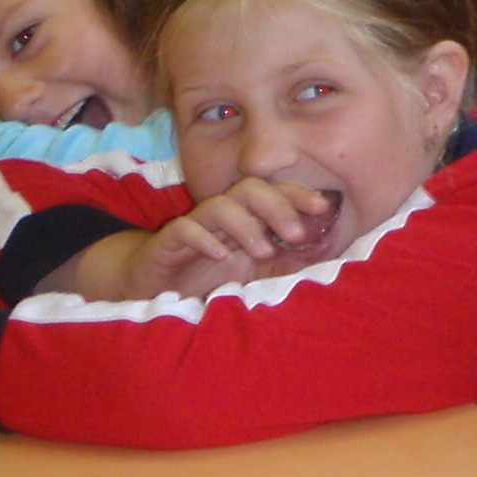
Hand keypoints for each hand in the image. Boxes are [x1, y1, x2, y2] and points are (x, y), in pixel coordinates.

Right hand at [77, 178, 338, 301]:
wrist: (152, 287)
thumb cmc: (208, 276)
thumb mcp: (254, 275)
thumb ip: (284, 266)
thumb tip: (321, 259)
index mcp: (245, 217)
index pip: (273, 192)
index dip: (297, 194)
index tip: (324, 207)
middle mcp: (222, 216)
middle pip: (250, 189)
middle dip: (277, 206)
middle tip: (297, 234)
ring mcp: (194, 226)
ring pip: (219, 205)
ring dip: (245, 225)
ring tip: (263, 251)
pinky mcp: (167, 242)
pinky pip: (184, 229)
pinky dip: (204, 239)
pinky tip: (221, 255)